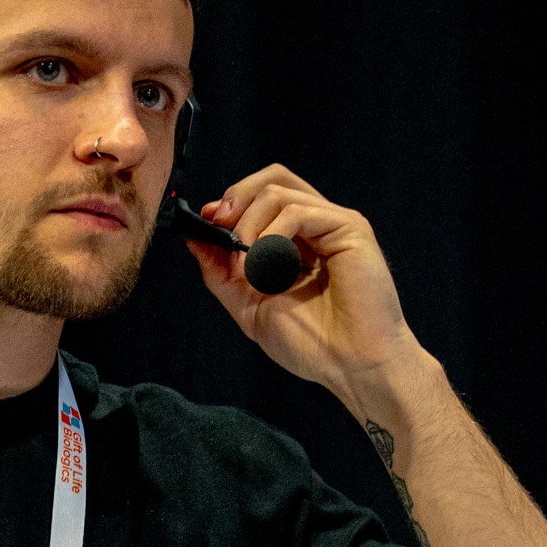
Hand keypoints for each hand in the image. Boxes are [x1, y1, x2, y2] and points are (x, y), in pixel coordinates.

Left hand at [188, 164, 425, 412]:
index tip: (206, 223)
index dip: (230, 203)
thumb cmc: (311, 345)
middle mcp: (315, 226)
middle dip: (236, 199)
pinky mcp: (349, 227)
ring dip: (248, 226)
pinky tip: (267, 266)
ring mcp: (333, 223)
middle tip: (220, 228)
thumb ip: (221, 274)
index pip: (261, 196)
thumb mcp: (249, 307)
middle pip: (272, 178)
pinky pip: (298, 211)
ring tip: (246, 268)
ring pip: (278, 191)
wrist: (350, 368)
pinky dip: (272, 235)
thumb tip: (195, 239)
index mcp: (295, 241)